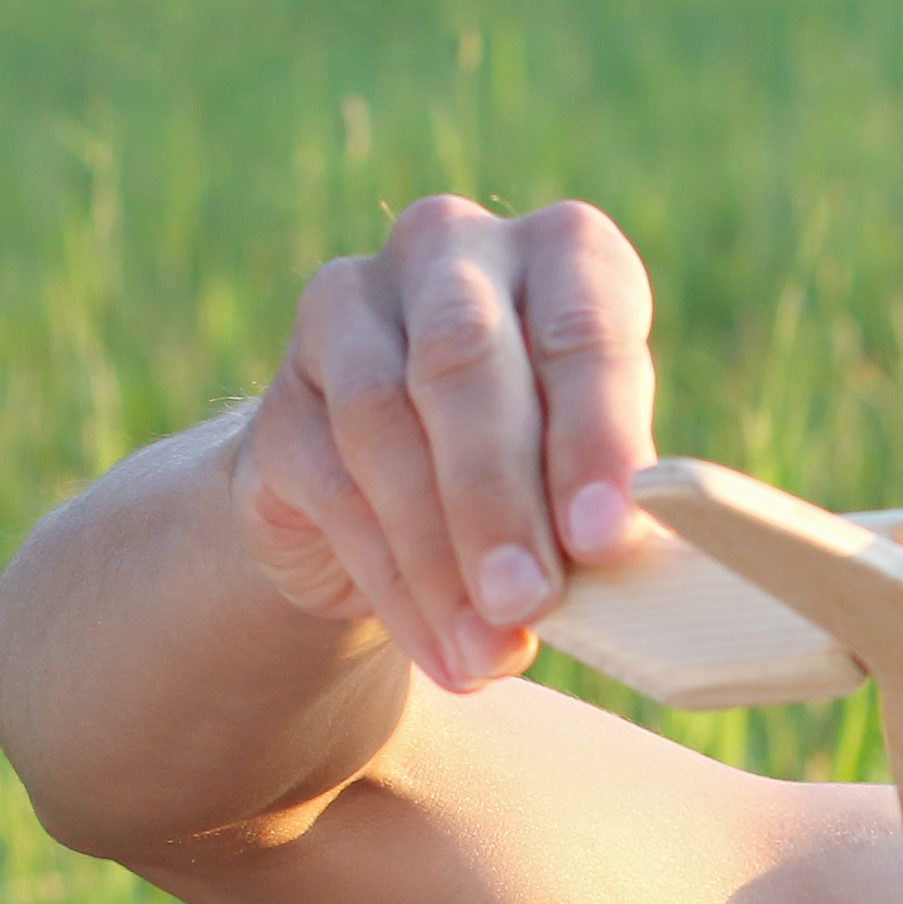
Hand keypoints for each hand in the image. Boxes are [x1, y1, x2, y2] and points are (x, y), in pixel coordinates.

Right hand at [234, 193, 659, 695]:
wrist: (393, 498)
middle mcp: (451, 252)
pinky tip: (441, 649)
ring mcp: (350, 308)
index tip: (606, 536)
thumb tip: (621, 570)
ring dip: (439, 554)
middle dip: (500, 496)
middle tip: (530, 603)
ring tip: (487, 652)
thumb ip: (604, 501)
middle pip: (465, 359)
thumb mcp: (589, 473)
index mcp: (564, 253)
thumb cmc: (537, 473)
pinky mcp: (281, 395)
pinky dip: (394, 583)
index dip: (595, 432)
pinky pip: (332, 486)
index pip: (585, 324)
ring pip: (383, 421)